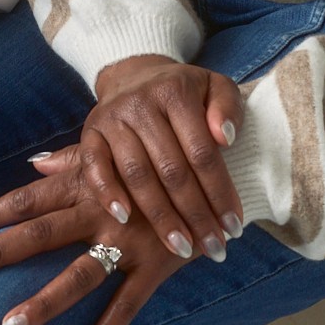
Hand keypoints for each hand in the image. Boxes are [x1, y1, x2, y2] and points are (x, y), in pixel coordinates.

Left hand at [0, 148, 183, 324]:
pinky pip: (126, 305)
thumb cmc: (159, 160)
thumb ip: (74, 161)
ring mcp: (129, 241)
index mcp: (88, 183)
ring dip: (42, 302)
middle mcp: (102, 210)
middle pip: (40, 234)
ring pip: (78, 276)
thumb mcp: (117, 154)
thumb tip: (35, 165)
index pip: (32, 197)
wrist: (217, 169)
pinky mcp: (156, 266)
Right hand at [80, 55, 244, 261]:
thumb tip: (226, 138)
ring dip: (160, 217)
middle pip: (171, 170)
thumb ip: (228, 107)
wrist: (134, 75)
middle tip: (214, 248)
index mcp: (175, 91)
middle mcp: (141, 103)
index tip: (234, 228)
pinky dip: (107, 194)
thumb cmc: (184, 91)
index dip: (220, 193)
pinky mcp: (90, 132)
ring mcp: (112, 118)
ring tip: (181, 247)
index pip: (202, 152)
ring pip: (137, 175)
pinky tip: (124, 220)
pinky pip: (94, 167)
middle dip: (195, 215)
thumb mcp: (215, 86)